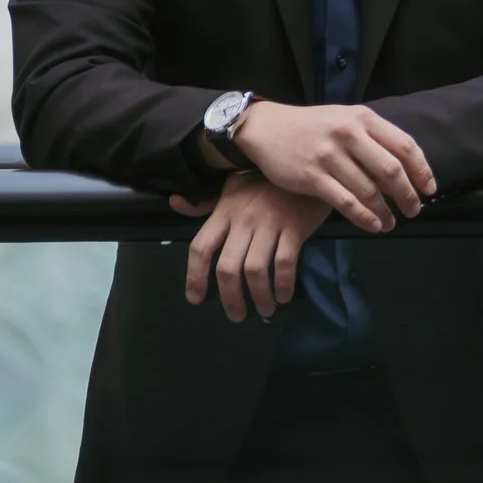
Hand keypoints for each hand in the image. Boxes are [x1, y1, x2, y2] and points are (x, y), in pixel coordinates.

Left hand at [174, 176, 331, 322]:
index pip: (201, 248)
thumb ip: (205, 202)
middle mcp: (243, 220)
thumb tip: (175, 203)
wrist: (306, 167)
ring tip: (264, 310)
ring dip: (258, 296)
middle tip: (236, 315)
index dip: (194, 277)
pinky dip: (283, 284)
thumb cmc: (267, 180)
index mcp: (225, 212)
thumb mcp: (232, 186)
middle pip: (228, 267)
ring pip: (255, 269)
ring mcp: (270, 224)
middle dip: (230, 298)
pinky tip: (283, 295)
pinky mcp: (295, 227)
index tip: (196, 298)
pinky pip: (285, 262)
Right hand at [230, 101, 435, 233]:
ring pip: (369, 190)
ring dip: (385, 211)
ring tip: (392, 223)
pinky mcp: (311, 177)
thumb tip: (404, 167)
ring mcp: (329, 156)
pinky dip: (363, 217)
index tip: (430, 189)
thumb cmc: (313, 126)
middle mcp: (349, 135)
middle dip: (408, 195)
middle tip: (415, 210)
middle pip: (391, 170)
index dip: (421, 170)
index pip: (405, 146)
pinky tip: (373, 225)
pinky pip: (345, 202)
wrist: (266, 128)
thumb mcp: (346, 118)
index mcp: (364, 118)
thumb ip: (374, 137)